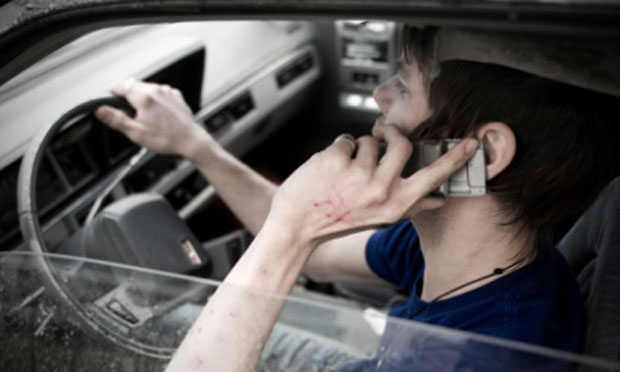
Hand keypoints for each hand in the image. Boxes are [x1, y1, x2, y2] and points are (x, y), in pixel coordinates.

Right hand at [95, 79, 210, 159]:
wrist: (191, 141)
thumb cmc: (167, 138)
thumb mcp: (136, 132)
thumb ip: (116, 119)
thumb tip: (100, 110)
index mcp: (143, 97)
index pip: (118, 85)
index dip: (109, 91)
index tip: (107, 99)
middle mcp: (156, 90)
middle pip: (132, 85)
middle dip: (126, 97)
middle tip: (127, 114)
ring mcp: (167, 92)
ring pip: (146, 88)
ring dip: (140, 98)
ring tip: (144, 117)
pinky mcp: (175, 96)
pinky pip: (160, 93)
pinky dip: (155, 100)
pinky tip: (157, 115)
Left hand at [267, 125, 478, 246]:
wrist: (296, 227)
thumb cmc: (337, 222)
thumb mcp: (379, 219)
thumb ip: (411, 207)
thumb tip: (440, 200)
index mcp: (396, 205)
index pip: (433, 177)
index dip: (454, 158)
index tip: (472, 142)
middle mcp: (381, 190)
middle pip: (401, 143)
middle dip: (390, 134)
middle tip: (381, 134)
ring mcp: (358, 174)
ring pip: (369, 140)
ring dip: (356, 148)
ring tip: (342, 171)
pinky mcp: (336, 159)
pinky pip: (345, 140)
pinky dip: (336, 150)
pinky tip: (327, 169)